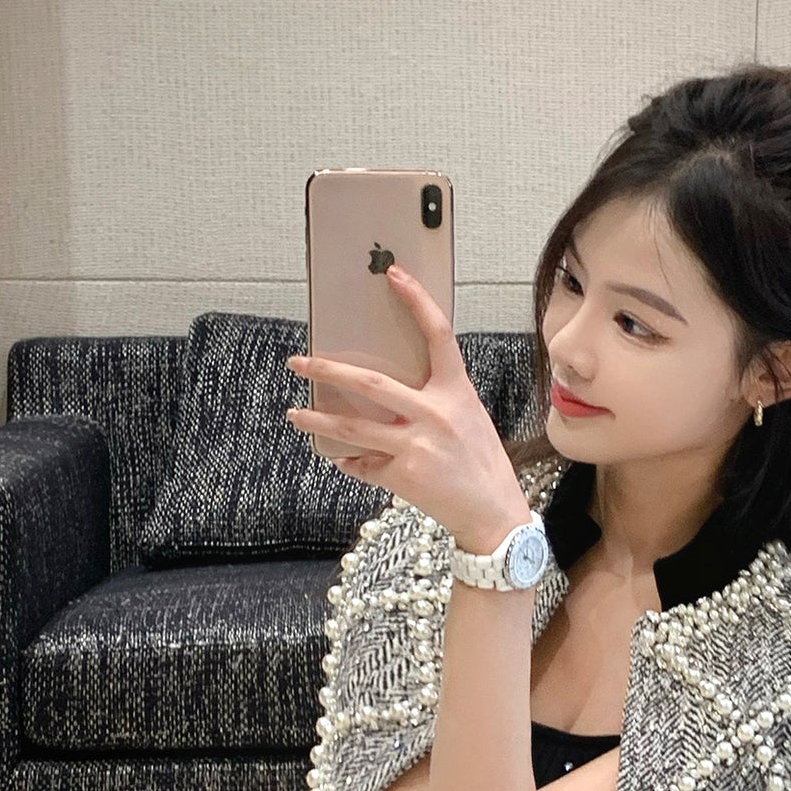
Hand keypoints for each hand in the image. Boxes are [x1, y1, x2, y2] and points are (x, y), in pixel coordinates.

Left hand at [285, 264, 530, 551]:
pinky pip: (364, 464)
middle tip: (300, 362)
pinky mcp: (403, 476)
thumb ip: (434, 400)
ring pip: (352, 429)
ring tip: (295, 415)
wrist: (494, 515)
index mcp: (457, 393)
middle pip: (370, 384)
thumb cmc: (482, 465)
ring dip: (317, 422)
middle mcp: (436, 415)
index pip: (438, 335)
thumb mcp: (467, 419)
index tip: (394, 275)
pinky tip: (345, 460)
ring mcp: (417, 447)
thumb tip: (385, 392)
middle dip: (328, 371)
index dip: (417, 301)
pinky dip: (352, 463)